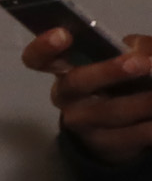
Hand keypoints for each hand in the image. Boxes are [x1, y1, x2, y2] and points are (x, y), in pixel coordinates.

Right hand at [24, 29, 151, 166]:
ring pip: (109, 112)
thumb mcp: (126, 58)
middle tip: (144, 63)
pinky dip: (149, 126)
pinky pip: (129, 136)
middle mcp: (65, 96)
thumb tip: (146, 54)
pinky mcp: (102, 146)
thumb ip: (138, 48)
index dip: (44, 47)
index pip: (38, 59)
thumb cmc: (119, 82)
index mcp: (63, 69)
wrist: (120, 129)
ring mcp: (81, 123)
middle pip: (76, 82)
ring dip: (142, 101)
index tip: (63, 34)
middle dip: (109, 71)